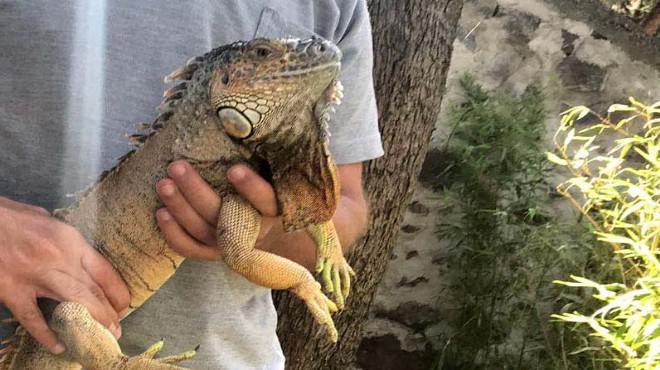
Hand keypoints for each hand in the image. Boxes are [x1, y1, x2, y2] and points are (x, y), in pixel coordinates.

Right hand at [0, 197, 129, 353]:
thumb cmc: (13, 216)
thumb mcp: (49, 220)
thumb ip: (67, 240)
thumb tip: (79, 254)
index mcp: (69, 241)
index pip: (104, 271)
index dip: (118, 291)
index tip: (124, 304)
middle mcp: (58, 259)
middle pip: (92, 291)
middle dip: (109, 313)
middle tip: (117, 329)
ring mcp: (34, 277)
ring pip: (72, 304)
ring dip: (91, 322)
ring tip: (103, 336)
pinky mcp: (11, 290)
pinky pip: (32, 318)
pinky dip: (46, 334)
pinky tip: (59, 346)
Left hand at [156, 160, 278, 260]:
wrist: (267, 228)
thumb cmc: (266, 189)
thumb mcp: (273, 173)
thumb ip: (262, 157)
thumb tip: (239, 120)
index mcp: (275, 210)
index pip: (266, 200)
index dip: (251, 187)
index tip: (233, 169)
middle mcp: (254, 230)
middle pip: (223, 214)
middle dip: (196, 191)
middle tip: (176, 166)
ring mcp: (231, 243)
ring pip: (202, 229)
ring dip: (180, 207)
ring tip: (163, 184)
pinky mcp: (213, 253)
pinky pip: (191, 248)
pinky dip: (174, 234)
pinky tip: (161, 212)